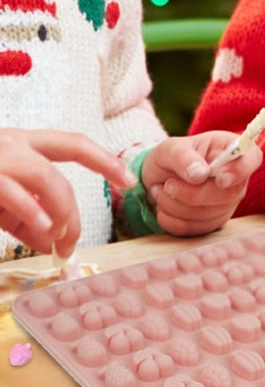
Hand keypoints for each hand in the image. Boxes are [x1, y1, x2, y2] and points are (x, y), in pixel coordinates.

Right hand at [0, 130, 136, 257]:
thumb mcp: (1, 202)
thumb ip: (29, 220)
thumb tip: (56, 244)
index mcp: (25, 144)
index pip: (75, 144)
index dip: (106, 161)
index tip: (131, 181)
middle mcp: (15, 142)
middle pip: (71, 153)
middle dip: (87, 191)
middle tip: (81, 235)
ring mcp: (0, 158)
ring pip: (48, 177)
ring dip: (62, 210)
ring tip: (62, 238)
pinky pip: (13, 193)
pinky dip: (32, 213)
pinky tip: (43, 227)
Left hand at [140, 133, 262, 235]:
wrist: (159, 179)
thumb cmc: (171, 157)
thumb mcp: (171, 148)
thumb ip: (184, 158)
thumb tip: (200, 175)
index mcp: (232, 149)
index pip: (252, 158)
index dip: (241, 170)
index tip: (220, 179)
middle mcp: (237, 178)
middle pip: (229, 194)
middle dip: (192, 194)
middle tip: (168, 184)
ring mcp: (228, 202)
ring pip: (209, 214)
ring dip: (176, 205)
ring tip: (163, 190)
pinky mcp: (214, 222)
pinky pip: (196, 228)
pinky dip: (172, 219)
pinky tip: (166, 205)